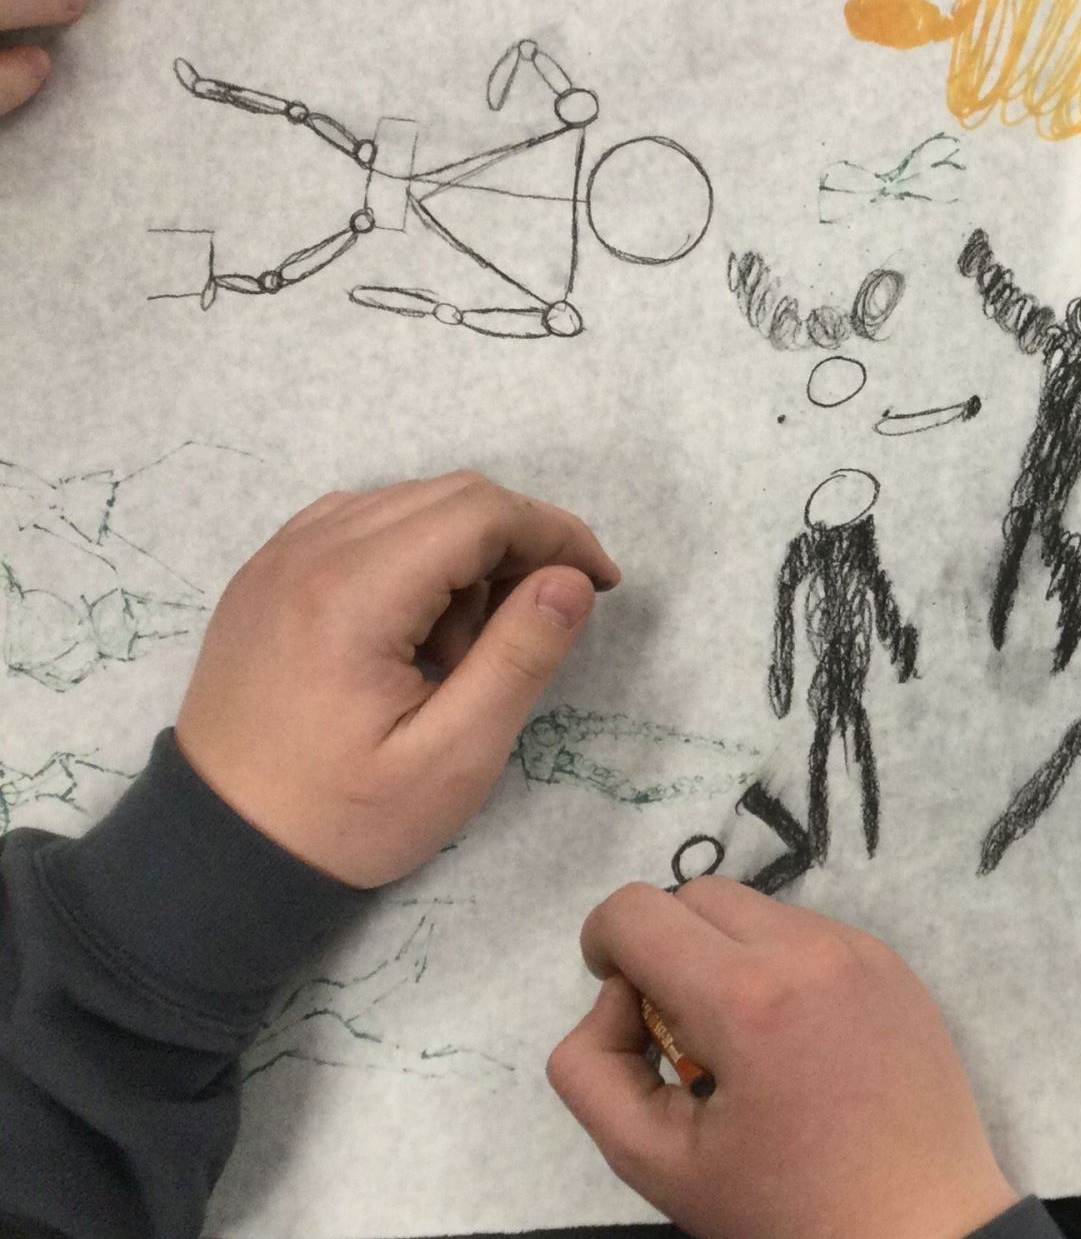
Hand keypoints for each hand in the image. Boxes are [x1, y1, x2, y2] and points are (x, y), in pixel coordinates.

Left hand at [176, 471, 621, 887]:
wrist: (217, 847)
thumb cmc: (342, 815)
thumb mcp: (453, 759)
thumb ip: (518, 660)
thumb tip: (571, 581)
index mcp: (354, 594)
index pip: (481, 513)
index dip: (556, 534)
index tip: (600, 585)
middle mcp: (309, 552)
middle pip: (448, 495)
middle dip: (518, 541)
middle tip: (543, 619)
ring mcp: (278, 557)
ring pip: (406, 503)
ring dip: (464, 551)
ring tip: (468, 643)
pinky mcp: (266, 575)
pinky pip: (359, 524)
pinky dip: (412, 554)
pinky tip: (417, 623)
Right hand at [549, 879, 1019, 1238]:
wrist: (918, 1227)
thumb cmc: (783, 1206)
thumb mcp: (652, 1159)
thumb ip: (593, 1069)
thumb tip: (617, 999)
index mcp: (746, 997)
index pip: (636, 912)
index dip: (603, 947)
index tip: (624, 1009)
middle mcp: (809, 950)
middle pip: (696, 897)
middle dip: (664, 950)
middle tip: (681, 1037)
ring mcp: (862, 951)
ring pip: (756, 911)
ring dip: (725, 957)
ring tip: (746, 1049)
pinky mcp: (894, 965)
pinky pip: (809, 934)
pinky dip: (780, 968)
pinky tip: (796, 1045)